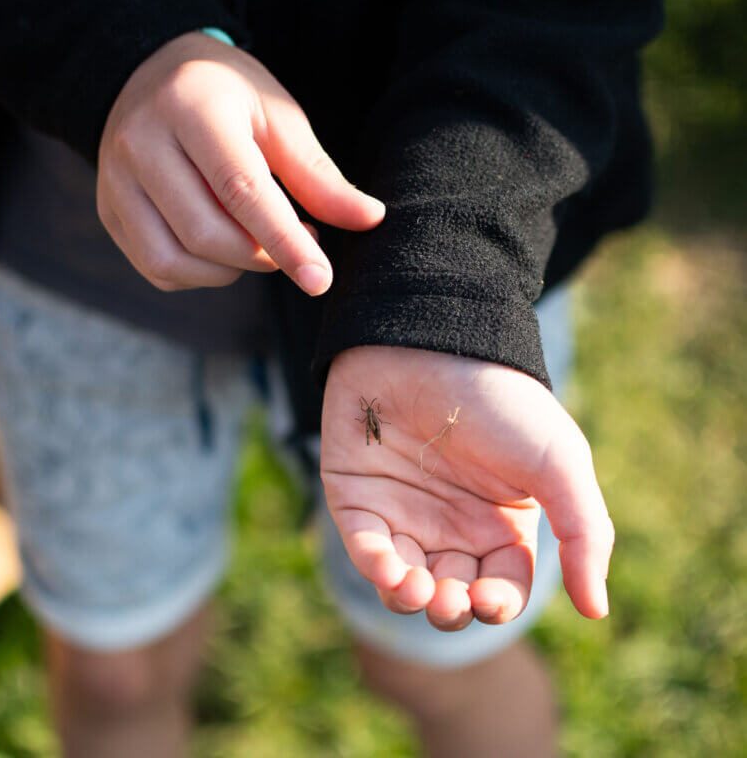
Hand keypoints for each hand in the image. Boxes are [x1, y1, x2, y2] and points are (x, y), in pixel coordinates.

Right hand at [97, 32, 384, 295]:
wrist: (150, 75)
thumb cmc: (226, 96)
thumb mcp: (276, 117)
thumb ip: (318, 174)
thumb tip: (369, 219)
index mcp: (191, 108)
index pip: (239, 190)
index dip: (283, 240)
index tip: (319, 279)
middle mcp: (141, 144)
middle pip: (206, 233)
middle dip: (261, 254)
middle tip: (295, 241)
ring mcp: (115, 182)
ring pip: (175, 260)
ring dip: (230, 270)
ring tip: (256, 242)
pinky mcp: (109, 212)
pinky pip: (157, 268)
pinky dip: (200, 274)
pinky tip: (221, 248)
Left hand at [321, 346, 613, 630]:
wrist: (433, 342)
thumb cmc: (501, 400)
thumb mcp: (559, 464)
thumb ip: (584, 535)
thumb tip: (596, 611)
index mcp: (500, 525)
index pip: (501, 588)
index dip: (497, 605)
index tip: (491, 600)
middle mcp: (450, 526)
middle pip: (450, 595)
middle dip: (451, 609)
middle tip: (453, 596)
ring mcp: (401, 513)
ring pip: (403, 583)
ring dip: (410, 599)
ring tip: (419, 586)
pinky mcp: (356, 497)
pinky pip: (363, 546)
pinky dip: (375, 567)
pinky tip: (393, 569)